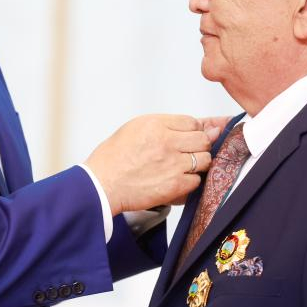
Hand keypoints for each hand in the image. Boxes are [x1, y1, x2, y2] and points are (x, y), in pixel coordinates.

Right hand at [84, 114, 217, 214]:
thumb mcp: (135, 128)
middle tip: (188, 152)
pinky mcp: (174, 185)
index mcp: (156, 124)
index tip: (188, 137)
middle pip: (203, 139)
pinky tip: (176, 180)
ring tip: (182, 167)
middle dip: (199, 145)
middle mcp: (167, 141)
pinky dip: (190, 181)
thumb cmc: (113, 158)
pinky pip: (196, 180)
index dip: (192, 130)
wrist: (101, 184)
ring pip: (205, 160)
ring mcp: (173, 164)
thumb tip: (195, 125)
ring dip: (198, 164)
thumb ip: (164, 125)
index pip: (192, 121)